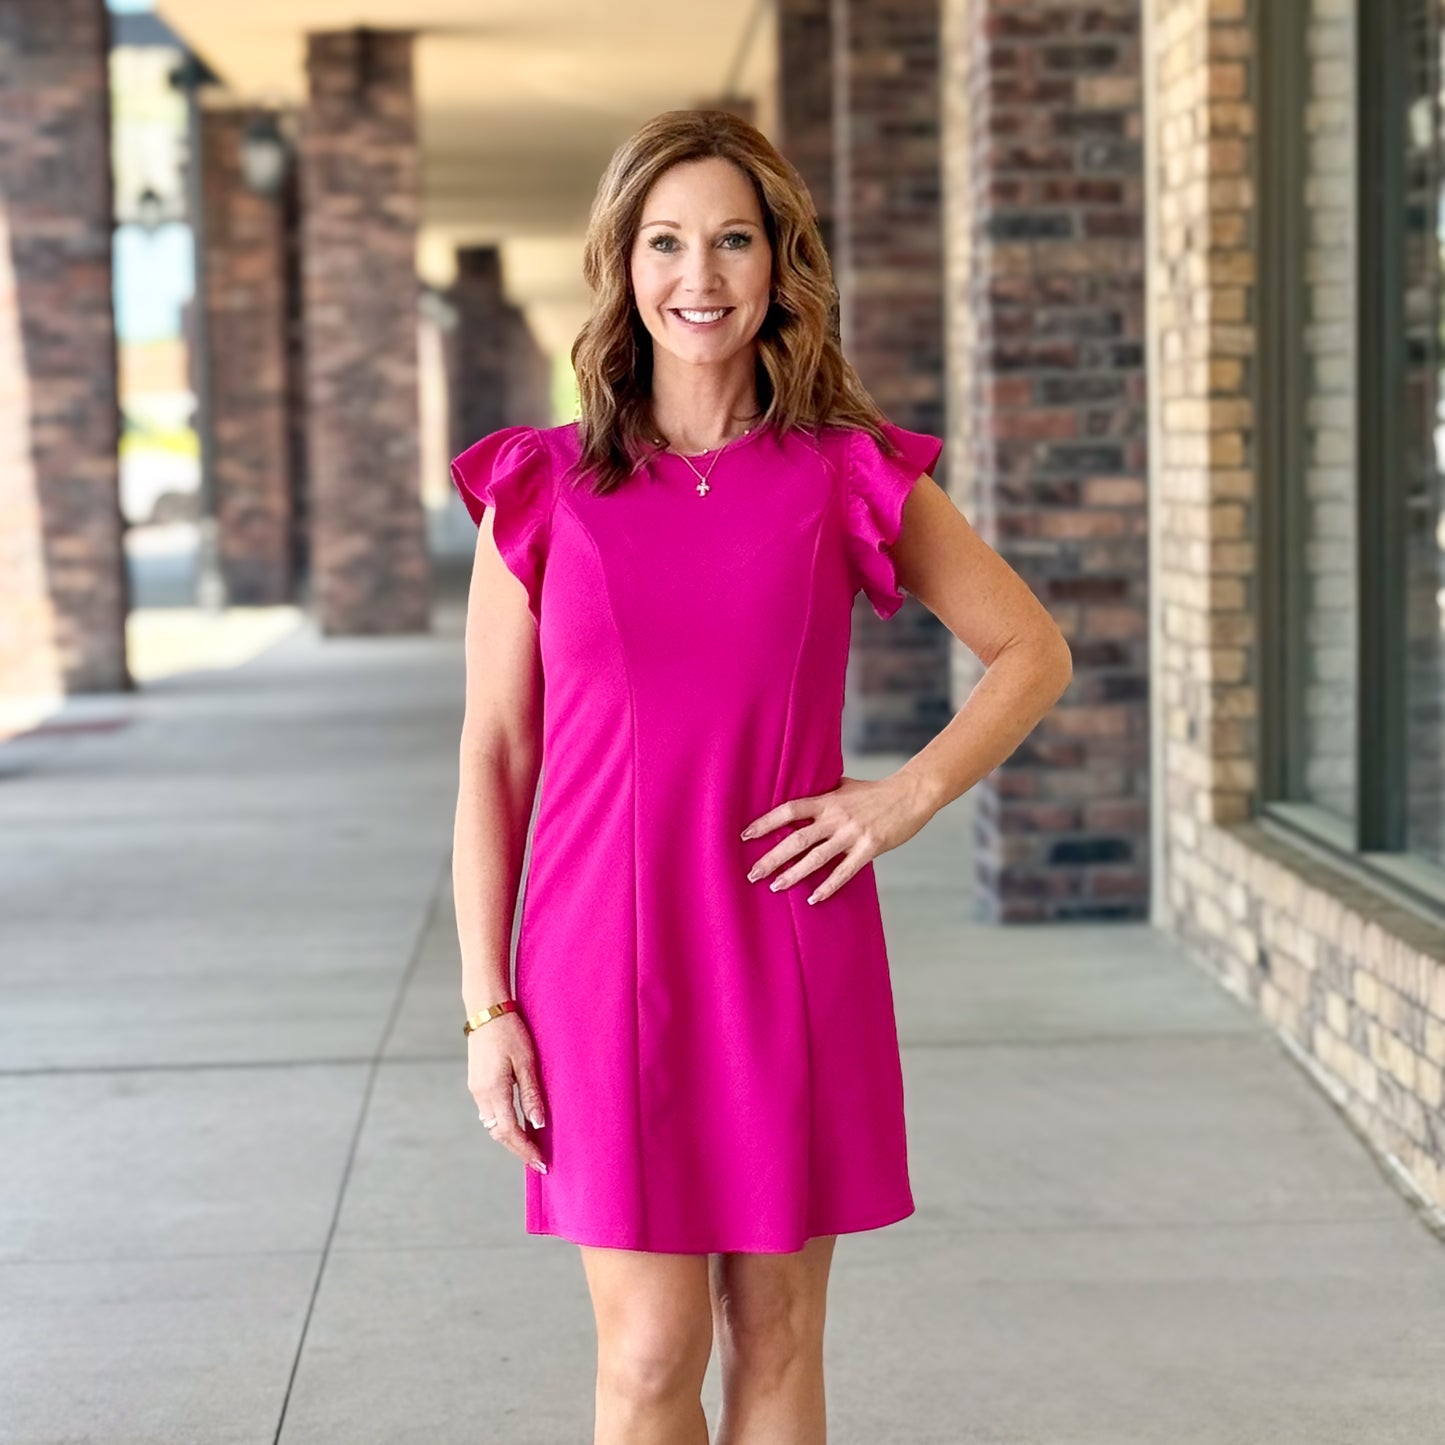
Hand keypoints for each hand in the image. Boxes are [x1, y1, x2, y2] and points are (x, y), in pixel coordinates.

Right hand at [467, 1012, 549, 1173]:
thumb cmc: (510, 1032)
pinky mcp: (477, 1083)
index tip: (542, 1163)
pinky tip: (517, 1123)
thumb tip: (538, 1124)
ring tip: (531, 1146)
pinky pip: (490, 1112)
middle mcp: (481, 1095)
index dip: (526, 1150)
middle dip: (519, 1149)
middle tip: (539, 1161)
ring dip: (510, 1137)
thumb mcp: (527, 1062)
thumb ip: (532, 1094)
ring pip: (492, 1124)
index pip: (510, 1132)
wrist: (486, 1011)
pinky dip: (503, 1123)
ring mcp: (476, 1089)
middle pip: (499, 1133)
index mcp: (494, 1091)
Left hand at [740, 771, 933, 904]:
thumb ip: (824, 793)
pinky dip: (828, 886)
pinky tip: (814, 899)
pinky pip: (845, 871)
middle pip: (796, 839)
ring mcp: (852, 834)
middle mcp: (836, 817)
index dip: (765, 822)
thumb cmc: (877, 792)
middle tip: (752, 873)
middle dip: (772, 857)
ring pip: (816, 858)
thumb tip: (804, 794)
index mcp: (827, 801)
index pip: (789, 810)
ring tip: (774, 887)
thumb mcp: (846, 786)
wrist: (911, 793)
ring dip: (793, 874)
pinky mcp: (869, 848)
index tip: (745, 835)